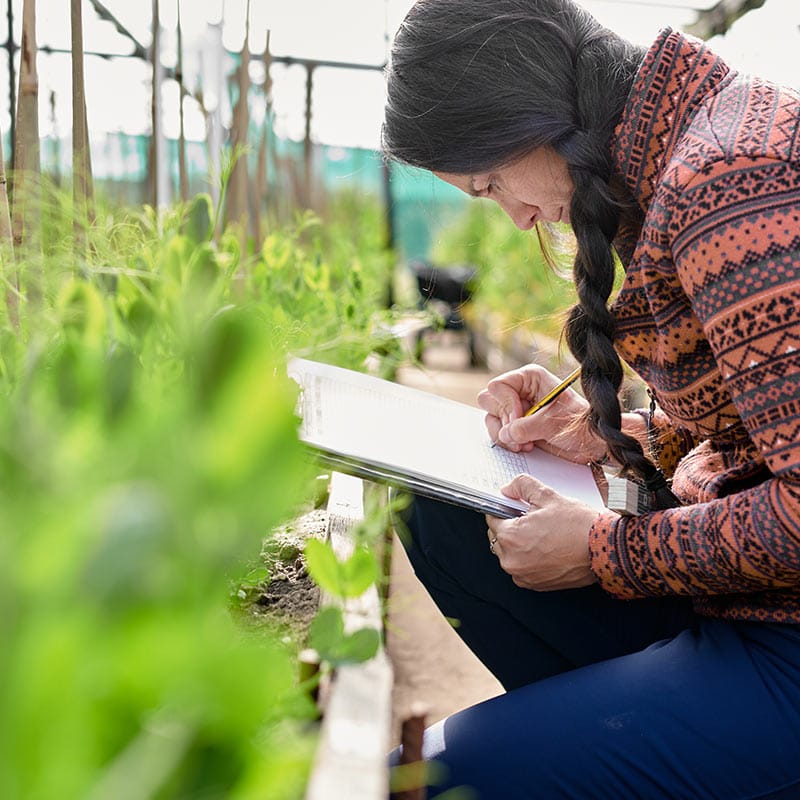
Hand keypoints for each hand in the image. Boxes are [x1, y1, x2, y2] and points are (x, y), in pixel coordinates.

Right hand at [477, 364, 604, 462]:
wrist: (589, 443)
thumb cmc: (579, 425)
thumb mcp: (553, 423)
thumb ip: (526, 427)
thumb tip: (505, 434)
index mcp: (529, 378)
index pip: (498, 386)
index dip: (506, 404)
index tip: (519, 418)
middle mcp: (519, 391)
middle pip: (488, 401)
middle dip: (503, 421)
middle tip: (520, 433)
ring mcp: (516, 409)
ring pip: (490, 419)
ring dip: (505, 435)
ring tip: (526, 443)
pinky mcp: (515, 426)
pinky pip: (498, 433)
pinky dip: (508, 442)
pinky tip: (526, 446)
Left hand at [486, 474, 603, 590]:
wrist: (604, 550)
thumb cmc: (578, 525)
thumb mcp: (548, 496)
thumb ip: (521, 486)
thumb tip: (508, 489)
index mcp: (510, 537)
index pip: (492, 519)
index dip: (503, 510)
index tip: (513, 508)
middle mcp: (511, 560)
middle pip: (498, 538)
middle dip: (510, 528)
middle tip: (531, 520)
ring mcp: (523, 575)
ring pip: (509, 555)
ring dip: (518, 545)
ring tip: (542, 534)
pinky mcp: (535, 585)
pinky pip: (522, 569)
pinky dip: (528, 559)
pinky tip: (546, 548)